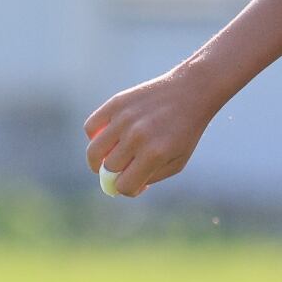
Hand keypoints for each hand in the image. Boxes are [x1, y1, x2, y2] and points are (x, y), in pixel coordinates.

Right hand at [85, 69, 220, 196]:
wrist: (191, 92)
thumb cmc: (185, 131)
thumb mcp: (178, 161)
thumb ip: (151, 177)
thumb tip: (121, 186)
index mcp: (154, 154)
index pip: (124, 185)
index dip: (126, 189)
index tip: (133, 184)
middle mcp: (137, 137)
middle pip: (109, 169)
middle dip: (115, 174)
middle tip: (122, 169)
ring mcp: (124, 119)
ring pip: (94, 152)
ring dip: (97, 161)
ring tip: (106, 159)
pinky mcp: (116, 103)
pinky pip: (90, 127)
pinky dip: (94, 136)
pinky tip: (107, 137)